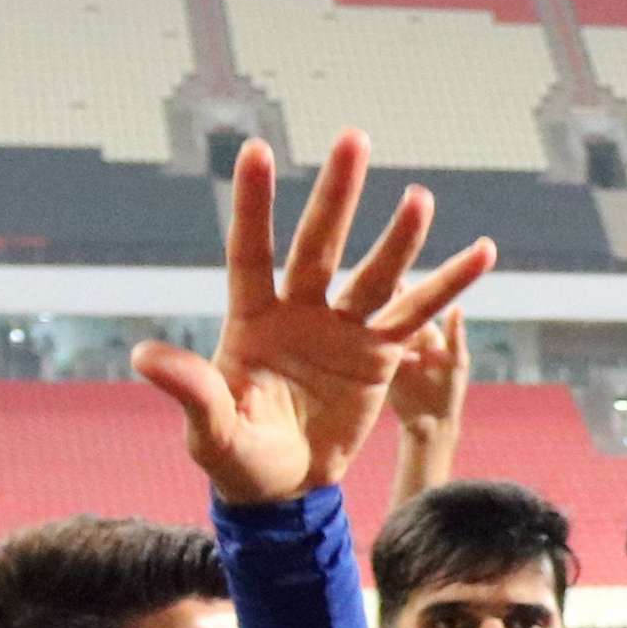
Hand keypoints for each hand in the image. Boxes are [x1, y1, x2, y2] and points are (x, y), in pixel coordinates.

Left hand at [133, 132, 490, 504]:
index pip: (251, 253)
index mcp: (251, 320)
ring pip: (374, 275)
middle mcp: (299, 311)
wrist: (285, 487)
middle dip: (336, 196)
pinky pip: (417, 315)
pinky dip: (448, 285)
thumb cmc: (238, 457)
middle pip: (319, 246)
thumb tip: (144, 355)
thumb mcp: (211, 433)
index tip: (256, 150)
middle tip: (354, 140)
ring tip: (420, 198)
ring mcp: (341, 329)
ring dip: (398, 239)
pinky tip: (481, 252)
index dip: (254, 205)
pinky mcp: (378, 354)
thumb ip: (190, 392)